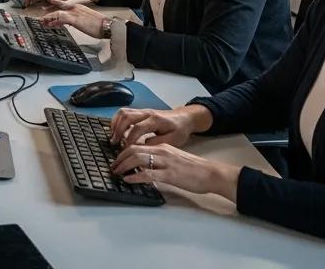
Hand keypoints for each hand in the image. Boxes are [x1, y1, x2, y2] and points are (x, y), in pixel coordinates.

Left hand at [38, 4, 107, 37]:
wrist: (107, 26)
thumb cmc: (99, 25)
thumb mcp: (86, 20)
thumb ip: (78, 20)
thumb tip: (72, 23)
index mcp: (78, 7)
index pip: (63, 6)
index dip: (54, 8)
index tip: (48, 12)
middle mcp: (75, 8)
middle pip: (58, 8)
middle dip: (49, 13)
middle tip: (41, 17)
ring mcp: (74, 13)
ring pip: (57, 12)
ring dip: (48, 17)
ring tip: (42, 22)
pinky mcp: (75, 19)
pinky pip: (61, 19)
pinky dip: (54, 21)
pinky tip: (50, 24)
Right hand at [109, 104, 212, 149]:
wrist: (183, 118)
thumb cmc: (179, 130)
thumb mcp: (172, 140)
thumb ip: (157, 143)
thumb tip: (141, 147)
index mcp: (156, 120)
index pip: (137, 128)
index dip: (130, 140)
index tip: (126, 150)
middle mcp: (147, 113)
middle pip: (126, 117)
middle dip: (118, 131)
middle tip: (115, 144)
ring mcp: (142, 111)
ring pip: (123, 112)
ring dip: (116, 124)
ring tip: (114, 137)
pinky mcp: (140, 112)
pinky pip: (124, 112)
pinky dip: (117, 120)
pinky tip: (116, 130)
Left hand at [110, 143, 240, 201]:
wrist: (211, 173)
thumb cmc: (194, 168)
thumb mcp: (174, 158)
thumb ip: (160, 160)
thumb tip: (145, 166)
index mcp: (162, 146)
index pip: (137, 144)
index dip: (123, 151)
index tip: (117, 159)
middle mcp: (162, 151)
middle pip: (133, 149)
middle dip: (119, 158)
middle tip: (113, 166)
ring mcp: (166, 162)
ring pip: (138, 158)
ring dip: (124, 165)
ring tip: (117, 172)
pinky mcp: (170, 175)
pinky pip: (149, 174)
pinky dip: (135, 176)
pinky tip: (128, 180)